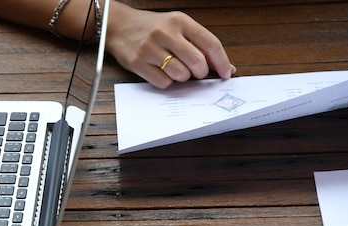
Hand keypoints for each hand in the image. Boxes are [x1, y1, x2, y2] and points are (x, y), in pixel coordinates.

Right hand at [106, 4, 235, 88]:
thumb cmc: (153, 28)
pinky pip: (163, 82)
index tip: (226, 73)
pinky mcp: (138, 63)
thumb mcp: (178, 27)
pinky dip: (166, 82)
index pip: (210, 43)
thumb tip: (226, 67)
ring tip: (175, 69)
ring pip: (180, 75)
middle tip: (195, 72)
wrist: (120, 26)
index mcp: (180, 21)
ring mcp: (150, 48)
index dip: (221, 62)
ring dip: (182, 78)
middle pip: (197, 63)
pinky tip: (161, 72)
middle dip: (200, 73)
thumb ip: (200, 44)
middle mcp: (166, 32)